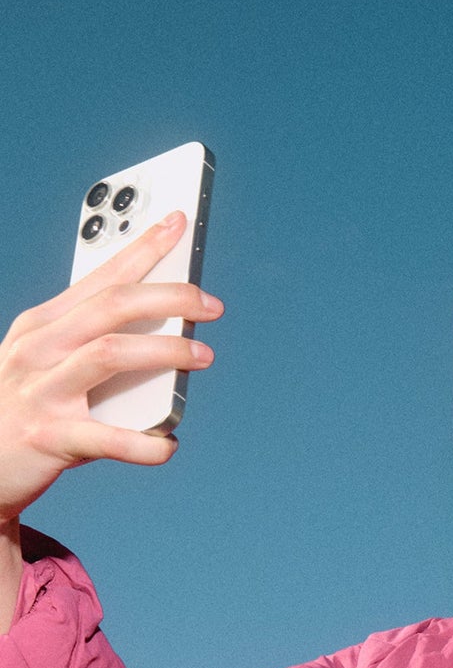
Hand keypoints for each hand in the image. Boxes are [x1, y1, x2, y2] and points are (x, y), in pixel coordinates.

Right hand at [0, 212, 222, 630]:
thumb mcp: (50, 366)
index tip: (181, 223)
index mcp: (43, 325)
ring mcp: (41, 391)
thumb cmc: (25, 410)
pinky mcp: (47, 437)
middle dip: (166, 297)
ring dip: (163, 352)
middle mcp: (39, 348)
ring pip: (108, 354)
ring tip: (203, 356)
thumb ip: (97, 348)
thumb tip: (168, 339)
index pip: (99, 276)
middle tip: (211, 304)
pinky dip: (142, 442)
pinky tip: (169, 444)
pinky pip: (104, 438)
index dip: (142, 248)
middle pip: (110, 306)